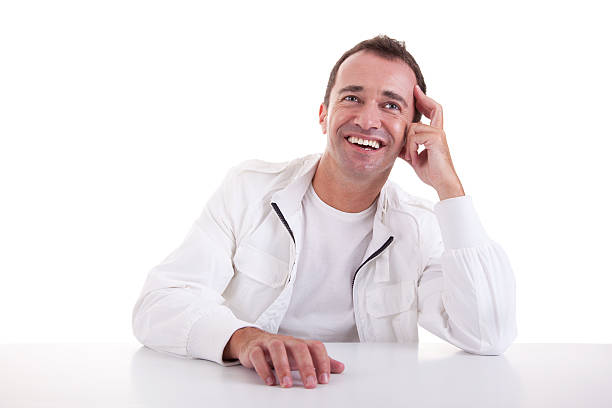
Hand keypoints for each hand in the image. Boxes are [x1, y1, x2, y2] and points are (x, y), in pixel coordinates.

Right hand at [224, 327, 344, 387]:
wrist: (253, 341)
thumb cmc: (281, 350)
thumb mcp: (301, 355)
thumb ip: (320, 361)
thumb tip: (340, 367)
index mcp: (299, 343)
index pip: (315, 347)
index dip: (322, 362)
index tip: (324, 380)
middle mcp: (286, 341)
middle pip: (299, 347)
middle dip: (306, 366)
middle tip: (310, 384)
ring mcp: (269, 343)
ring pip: (277, 349)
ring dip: (283, 367)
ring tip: (287, 384)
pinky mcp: (254, 349)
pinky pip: (258, 356)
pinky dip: (263, 369)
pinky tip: (270, 381)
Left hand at [400, 84, 464, 198]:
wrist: (441, 183)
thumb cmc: (431, 172)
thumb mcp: (414, 157)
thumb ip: (406, 148)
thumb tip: (395, 145)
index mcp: (435, 134)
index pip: (434, 111)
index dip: (426, 100)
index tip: (416, 91)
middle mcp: (439, 131)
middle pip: (433, 108)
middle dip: (422, 100)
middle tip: (414, 90)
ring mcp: (439, 134)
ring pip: (414, 128)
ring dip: (407, 144)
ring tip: (411, 157)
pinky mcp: (437, 139)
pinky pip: (414, 137)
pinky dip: (410, 148)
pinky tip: (414, 158)